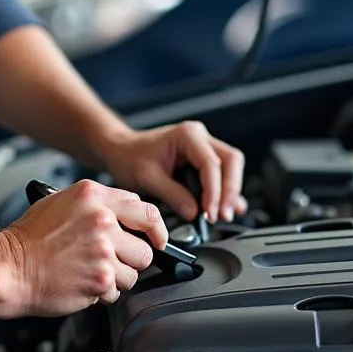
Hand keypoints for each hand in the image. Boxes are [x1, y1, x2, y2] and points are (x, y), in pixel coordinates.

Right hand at [0, 179, 167, 315]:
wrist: (9, 268)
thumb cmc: (29, 239)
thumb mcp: (61, 202)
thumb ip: (97, 205)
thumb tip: (125, 216)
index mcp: (93, 196)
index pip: (145, 210)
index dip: (155, 229)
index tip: (157, 239)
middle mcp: (101, 220)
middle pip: (144, 247)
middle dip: (130, 259)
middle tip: (109, 261)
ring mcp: (102, 250)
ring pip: (133, 273)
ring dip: (116, 278)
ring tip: (89, 271)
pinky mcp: (100, 278)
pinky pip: (117, 292)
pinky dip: (102, 292)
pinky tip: (82, 281)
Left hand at [97, 121, 247, 223]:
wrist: (121, 151)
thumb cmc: (130, 157)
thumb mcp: (147, 177)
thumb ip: (172, 195)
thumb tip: (194, 213)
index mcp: (188, 135)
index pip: (211, 163)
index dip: (214, 190)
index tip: (210, 212)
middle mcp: (200, 138)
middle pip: (231, 161)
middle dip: (229, 190)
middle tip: (223, 215)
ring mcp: (204, 149)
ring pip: (231, 168)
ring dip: (229, 193)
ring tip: (224, 216)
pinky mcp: (202, 162)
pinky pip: (222, 176)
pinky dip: (223, 193)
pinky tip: (224, 209)